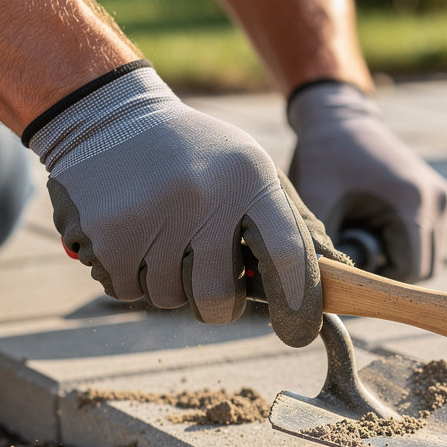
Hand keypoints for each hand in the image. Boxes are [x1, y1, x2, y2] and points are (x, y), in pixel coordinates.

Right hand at [27, 63, 344, 344]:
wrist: (107, 115)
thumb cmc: (197, 155)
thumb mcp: (251, 170)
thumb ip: (291, 223)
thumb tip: (340, 273)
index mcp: (249, 181)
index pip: (287, 256)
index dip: (298, 304)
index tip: (297, 331)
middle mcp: (203, 197)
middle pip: (220, 298)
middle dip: (219, 304)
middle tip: (210, 278)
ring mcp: (152, 215)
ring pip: (170, 299)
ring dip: (169, 285)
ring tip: (163, 239)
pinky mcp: (106, 232)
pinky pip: (128, 291)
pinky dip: (130, 278)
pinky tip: (132, 237)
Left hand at [287, 82, 446, 281]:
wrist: (338, 117)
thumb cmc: (323, 157)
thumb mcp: (317, 205)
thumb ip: (325, 250)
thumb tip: (328, 290)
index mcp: (413, 201)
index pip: (413, 271)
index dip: (383, 284)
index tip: (352, 277)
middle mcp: (437, 200)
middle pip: (425, 269)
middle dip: (390, 275)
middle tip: (354, 262)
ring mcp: (441, 198)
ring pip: (427, 257)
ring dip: (396, 260)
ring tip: (362, 239)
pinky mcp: (437, 197)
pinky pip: (425, 240)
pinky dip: (401, 245)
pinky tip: (373, 228)